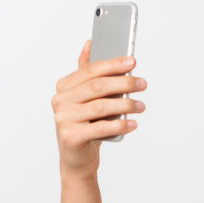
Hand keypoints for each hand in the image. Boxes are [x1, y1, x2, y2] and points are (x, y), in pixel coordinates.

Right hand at [50, 39, 147, 178]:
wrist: (77, 158)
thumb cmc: (86, 125)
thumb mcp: (87, 98)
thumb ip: (87, 73)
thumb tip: (90, 44)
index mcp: (64, 87)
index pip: (90, 70)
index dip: (112, 64)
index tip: (132, 62)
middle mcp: (60, 101)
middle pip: (96, 87)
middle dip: (123, 83)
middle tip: (142, 84)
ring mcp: (63, 119)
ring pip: (100, 107)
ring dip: (125, 105)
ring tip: (141, 106)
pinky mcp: (71, 137)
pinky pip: (100, 128)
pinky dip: (120, 125)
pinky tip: (133, 124)